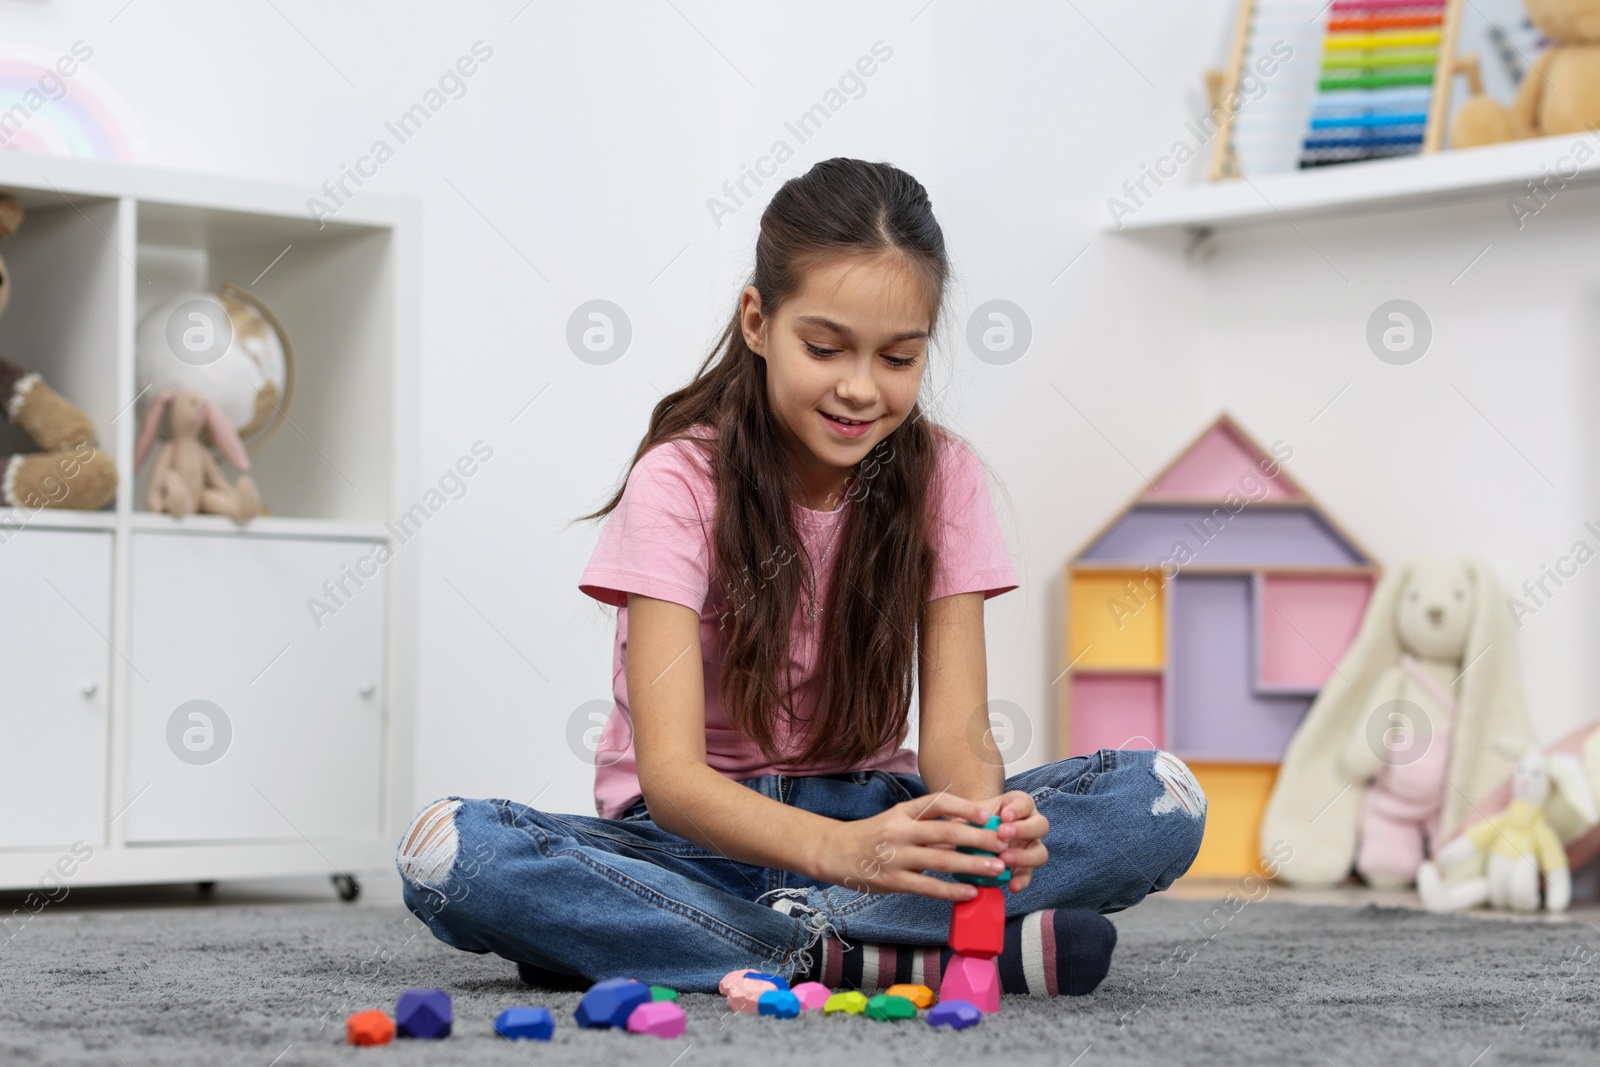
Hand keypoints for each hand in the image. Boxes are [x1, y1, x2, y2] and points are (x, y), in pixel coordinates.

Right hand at [815, 790, 1006, 902]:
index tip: (987, 813)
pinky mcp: (891, 881)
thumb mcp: (896, 820)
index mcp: (902, 811)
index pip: (936, 802)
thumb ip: (927, 824)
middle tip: (1005, 843)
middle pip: (946, 831)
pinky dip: (950, 890)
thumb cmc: (872, 836)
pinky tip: (970, 893)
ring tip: (998, 869)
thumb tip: (969, 828)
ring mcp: (894, 856)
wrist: (833, 852)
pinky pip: (926, 886)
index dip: (963, 806)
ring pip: (940, 859)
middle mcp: (899, 830)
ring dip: (973, 865)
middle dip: (980, 838)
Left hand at [973, 789, 1048, 892]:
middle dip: (1022, 830)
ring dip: (1024, 856)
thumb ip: (964, 816)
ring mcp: (1031, 847)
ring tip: (1004, 859)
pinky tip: (1011, 885)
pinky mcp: (1026, 868)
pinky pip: (1029, 875)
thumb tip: (948, 825)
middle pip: (1040, 826)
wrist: (974, 836)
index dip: (1017, 809)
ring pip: (1040, 852)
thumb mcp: (969, 814)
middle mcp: (1031, 825)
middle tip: (1002, 834)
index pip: (1025, 803)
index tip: (1004, 816)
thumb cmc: (974, 819)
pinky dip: (1022, 880)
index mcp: (1019, 805)